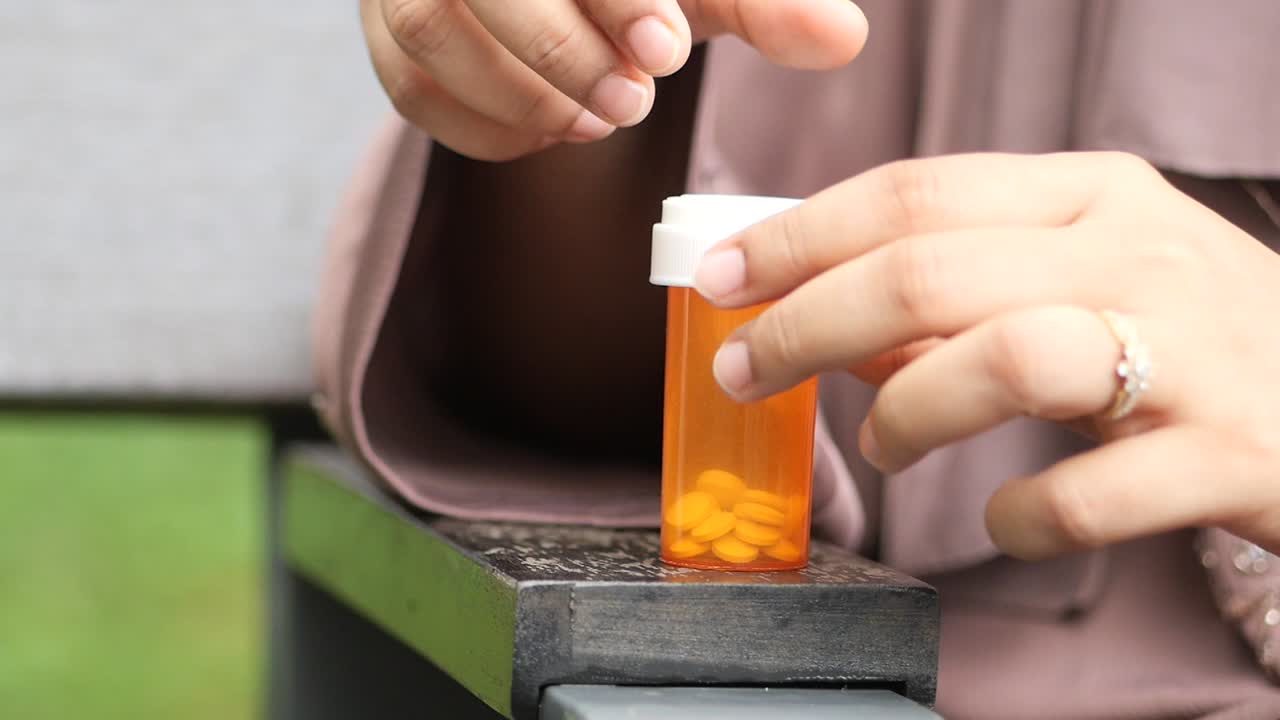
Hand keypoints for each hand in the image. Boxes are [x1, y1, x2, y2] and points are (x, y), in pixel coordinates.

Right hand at [360, 0, 866, 160]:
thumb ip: (767, 2)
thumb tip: (842, 39)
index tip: (665, 48)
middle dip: (558, 51)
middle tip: (631, 101)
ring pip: (427, 30)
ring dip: (520, 93)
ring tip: (597, 120)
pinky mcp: (386, 31)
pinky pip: (411, 90)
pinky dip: (487, 126)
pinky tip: (551, 130)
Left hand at [692, 152, 1279, 559]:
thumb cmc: (1192, 339)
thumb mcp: (1083, 279)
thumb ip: (962, 293)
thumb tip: (830, 320)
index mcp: (1090, 196)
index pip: (914, 193)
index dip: (800, 234)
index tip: (721, 275)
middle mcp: (1138, 254)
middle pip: (928, 271)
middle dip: (807, 322)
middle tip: (745, 369)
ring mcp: (1191, 350)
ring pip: (1003, 357)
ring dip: (908, 411)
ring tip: (882, 447)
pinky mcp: (1228, 453)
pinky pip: (1086, 493)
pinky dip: (1019, 517)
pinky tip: (1005, 518)